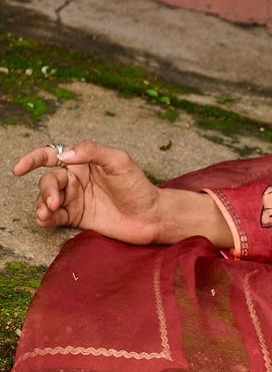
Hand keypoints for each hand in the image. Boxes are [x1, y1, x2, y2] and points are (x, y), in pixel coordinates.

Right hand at [11, 141, 229, 246]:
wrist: (151, 216)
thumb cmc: (138, 186)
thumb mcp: (120, 162)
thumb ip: (93, 151)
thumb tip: (63, 154)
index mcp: (82, 161)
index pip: (51, 156)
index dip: (32, 159)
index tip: (19, 168)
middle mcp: (75, 179)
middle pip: (48, 180)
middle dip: (47, 191)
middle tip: (55, 202)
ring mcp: (75, 199)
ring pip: (47, 199)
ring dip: (42, 205)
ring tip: (46, 213)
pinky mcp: (76, 217)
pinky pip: (54, 217)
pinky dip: (46, 218)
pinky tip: (44, 220)